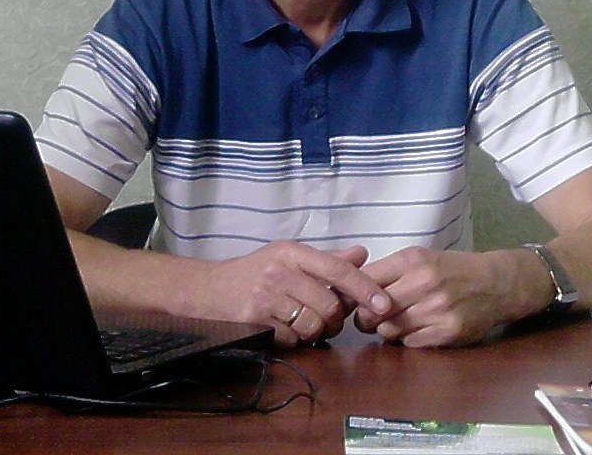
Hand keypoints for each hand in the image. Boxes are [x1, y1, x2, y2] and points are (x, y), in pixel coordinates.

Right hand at [200, 241, 392, 346]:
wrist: (208, 289)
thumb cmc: (256, 271)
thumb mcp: (290, 256)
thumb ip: (328, 259)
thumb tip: (362, 254)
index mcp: (293, 252)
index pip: (338, 268)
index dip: (364, 287)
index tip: (384, 304)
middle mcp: (280, 271)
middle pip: (328, 303)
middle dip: (336, 318)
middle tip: (331, 319)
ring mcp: (266, 297)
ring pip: (312, 323)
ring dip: (316, 330)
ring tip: (308, 323)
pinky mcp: (254, 321)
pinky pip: (292, 339)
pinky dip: (295, 339)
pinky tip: (286, 329)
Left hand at [354, 248, 532, 347]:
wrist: (496, 283)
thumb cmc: (452, 270)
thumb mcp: (421, 258)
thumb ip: (389, 272)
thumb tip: (352, 293)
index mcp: (413, 260)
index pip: (366, 280)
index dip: (356, 294)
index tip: (356, 301)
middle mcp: (424, 282)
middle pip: (373, 311)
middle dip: (368, 318)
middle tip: (374, 317)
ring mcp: (436, 308)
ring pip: (389, 330)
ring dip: (389, 330)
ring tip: (401, 321)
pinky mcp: (447, 332)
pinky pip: (410, 344)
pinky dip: (409, 340)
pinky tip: (420, 329)